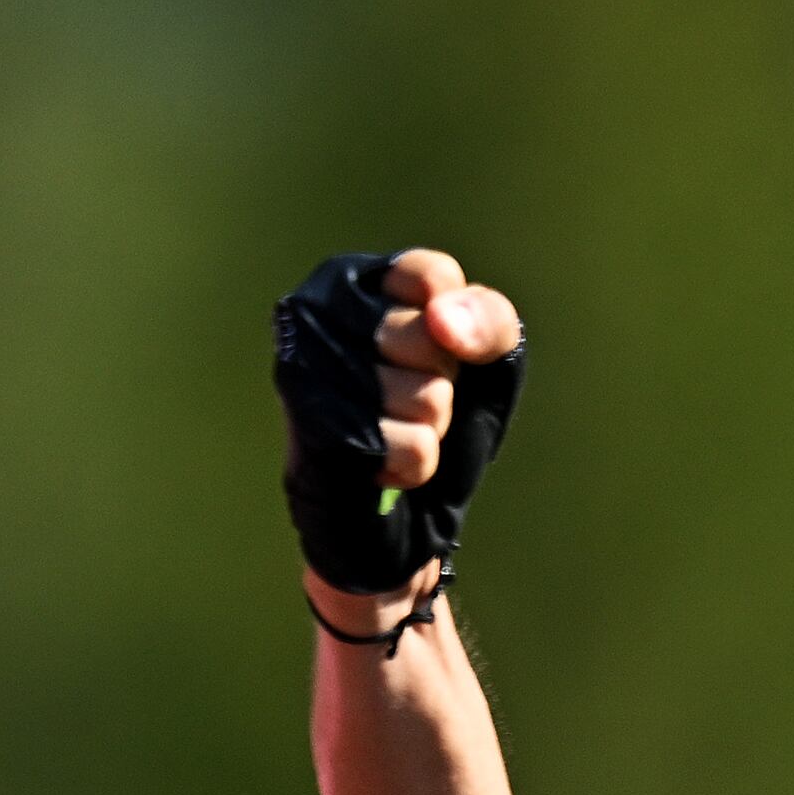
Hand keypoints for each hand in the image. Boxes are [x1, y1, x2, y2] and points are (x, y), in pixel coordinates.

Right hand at [273, 246, 528, 609]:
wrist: (400, 515)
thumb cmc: (436, 419)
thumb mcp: (486, 360)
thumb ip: (488, 319)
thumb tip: (442, 322)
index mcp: (349, 280)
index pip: (434, 278)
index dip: (458, 332)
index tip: (438, 351)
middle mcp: (312, 314)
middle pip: (429, 338)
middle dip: (442, 382)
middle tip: (410, 399)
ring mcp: (305, 373)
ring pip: (426, 395)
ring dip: (428, 428)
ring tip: (392, 430)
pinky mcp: (312, 434)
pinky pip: (413, 446)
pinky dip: (416, 466)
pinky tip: (381, 466)